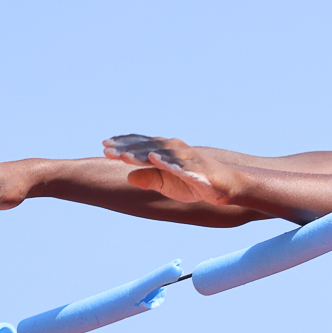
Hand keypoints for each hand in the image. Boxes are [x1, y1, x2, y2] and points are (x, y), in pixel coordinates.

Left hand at [102, 135, 246, 207]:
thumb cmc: (196, 184)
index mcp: (167, 152)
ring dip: (142, 153)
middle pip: (147, 146)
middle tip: (106, 149)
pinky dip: (167, 161)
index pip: (142, 145)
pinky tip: (154, 159)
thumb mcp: (168, 185)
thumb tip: (129, 176)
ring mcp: (186, 157)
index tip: (105, 146)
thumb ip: (150, 178)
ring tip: (123, 155)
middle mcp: (175, 150)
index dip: (124, 144)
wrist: (226, 187)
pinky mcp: (197, 169)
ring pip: (161, 153)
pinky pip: (180, 164)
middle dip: (126, 147)